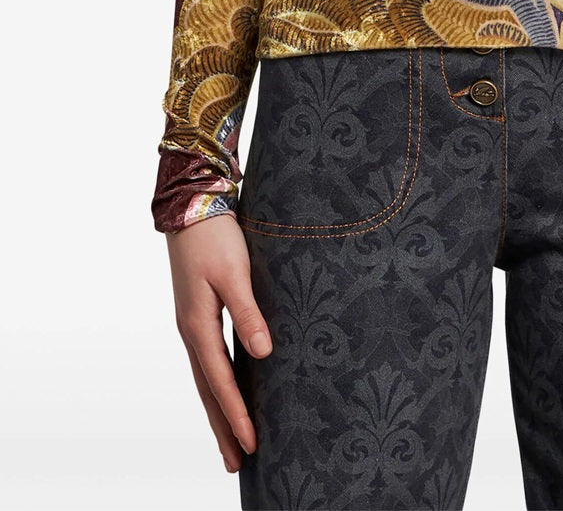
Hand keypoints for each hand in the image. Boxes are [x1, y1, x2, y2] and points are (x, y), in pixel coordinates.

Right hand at [165, 212, 272, 474]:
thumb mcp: (234, 272)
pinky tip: (227, 394)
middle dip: (223, 428)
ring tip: (231, 443)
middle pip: (208, 391)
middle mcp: (191, 331)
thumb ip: (248, 312)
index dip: (236, 414)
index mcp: (198, 326)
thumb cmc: (215, 237)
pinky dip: (217, 386)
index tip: (252, 443)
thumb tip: (263, 353)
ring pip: (206, 379)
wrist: (191, 206)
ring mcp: (192, 324)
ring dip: (219, 412)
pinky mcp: (198, 315)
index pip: (220, 381)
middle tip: (238, 464)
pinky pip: (208, 362)